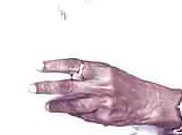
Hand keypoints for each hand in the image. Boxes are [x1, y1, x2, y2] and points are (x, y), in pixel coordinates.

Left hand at [30, 58, 181, 128]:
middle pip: (68, 85)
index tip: (40, 66)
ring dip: (57, 105)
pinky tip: (65, 111)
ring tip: (46, 105)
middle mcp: (101, 85)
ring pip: (73, 103)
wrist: (148, 101)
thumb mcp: (107, 70)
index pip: (72, 64)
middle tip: (33, 87)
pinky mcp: (104, 116)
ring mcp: (102, 102)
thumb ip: (87, 72)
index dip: (54, 65)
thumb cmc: (127, 84)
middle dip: (47, 86)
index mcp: (100, 70)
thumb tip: (64, 73)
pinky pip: (84, 115)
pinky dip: (73, 113)